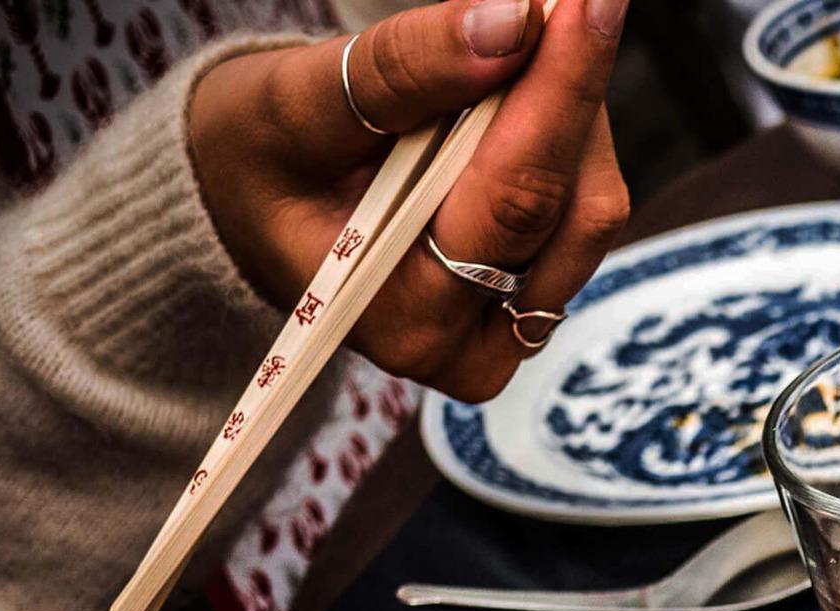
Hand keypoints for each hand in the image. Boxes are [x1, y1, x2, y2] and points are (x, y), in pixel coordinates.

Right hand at [188, 0, 629, 401]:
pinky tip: (521, 100)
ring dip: (567, 114)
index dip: (562, 90)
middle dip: (569, 90)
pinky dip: (561, 139)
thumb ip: (400, 71)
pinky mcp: (535, 302)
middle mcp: (469, 347)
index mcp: (401, 315)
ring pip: (590, 206)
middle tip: (563, 0)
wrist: (249, 212)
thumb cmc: (258, 156)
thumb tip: (512, 24)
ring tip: (510, 54)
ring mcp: (510, 332)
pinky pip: (581, 211)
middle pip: (572, 205)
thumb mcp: (296, 103)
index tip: (589, 1)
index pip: (514, 196)